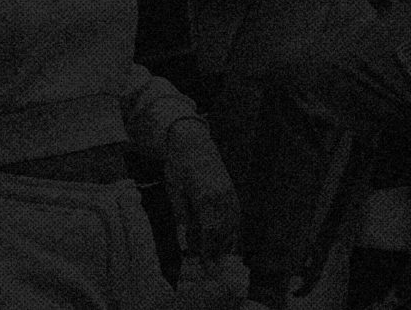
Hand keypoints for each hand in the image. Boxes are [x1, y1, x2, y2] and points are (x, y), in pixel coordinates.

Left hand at [164, 121, 240, 274]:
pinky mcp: (232, 190)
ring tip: (219, 260)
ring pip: (233, 225)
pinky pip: (236, 216)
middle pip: (224, 232)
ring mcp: (230, 193)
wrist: (192, 140)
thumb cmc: (178, 165)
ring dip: (227, 243)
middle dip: (218, 252)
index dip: (208, 252)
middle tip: (212, 270)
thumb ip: (182, 218)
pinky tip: (226, 240)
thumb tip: (186, 243)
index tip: (205, 268)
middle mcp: (222, 196)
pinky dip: (232, 230)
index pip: (210, 232)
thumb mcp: (174, 191)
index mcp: (206, 196)